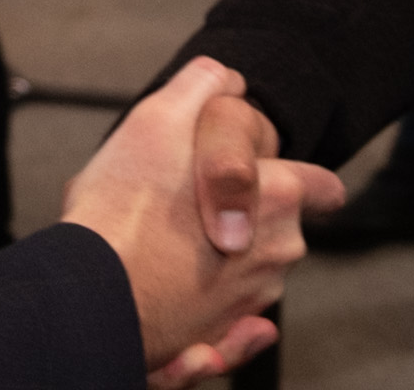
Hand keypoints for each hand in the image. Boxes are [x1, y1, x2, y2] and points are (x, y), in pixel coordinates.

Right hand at [62, 57, 344, 387]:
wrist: (89, 299)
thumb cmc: (122, 213)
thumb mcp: (157, 118)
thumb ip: (201, 86)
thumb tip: (223, 75)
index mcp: (276, 197)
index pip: (324, 186)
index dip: (296, 176)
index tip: (263, 175)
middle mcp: (276, 254)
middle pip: (280, 227)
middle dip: (246, 216)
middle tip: (190, 201)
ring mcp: (251, 302)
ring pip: (250, 270)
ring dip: (221, 258)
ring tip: (165, 240)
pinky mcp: (220, 339)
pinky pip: (227, 315)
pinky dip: (206, 301)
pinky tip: (169, 281)